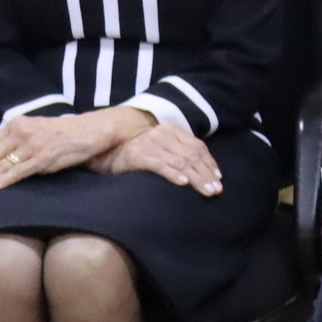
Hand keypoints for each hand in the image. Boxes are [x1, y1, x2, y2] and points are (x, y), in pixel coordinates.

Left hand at [0, 109, 134, 197]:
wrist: (91, 131)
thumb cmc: (65, 134)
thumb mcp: (37, 131)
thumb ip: (19, 142)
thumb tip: (0, 161)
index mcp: (17, 123)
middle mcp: (21, 131)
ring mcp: (31, 144)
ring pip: (2, 164)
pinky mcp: (42, 157)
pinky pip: (18, 170)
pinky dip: (4, 179)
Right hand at [93, 116, 223, 194]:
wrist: (102, 148)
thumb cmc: (133, 152)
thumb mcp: (158, 147)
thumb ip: (176, 152)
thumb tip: (198, 169)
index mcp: (171, 130)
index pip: (197, 147)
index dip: (210, 163)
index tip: (218, 178)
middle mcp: (163, 134)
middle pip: (192, 155)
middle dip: (206, 174)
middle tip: (216, 190)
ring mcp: (151, 143)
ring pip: (181, 162)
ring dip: (196, 178)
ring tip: (206, 191)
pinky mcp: (139, 154)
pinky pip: (161, 165)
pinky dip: (174, 174)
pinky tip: (183, 183)